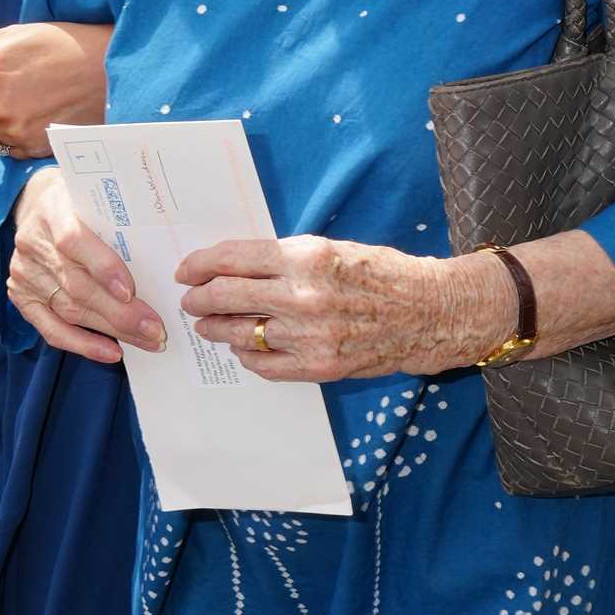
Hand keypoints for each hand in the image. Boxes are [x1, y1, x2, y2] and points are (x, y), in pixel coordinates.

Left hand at [0, 20, 110, 155]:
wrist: (110, 68)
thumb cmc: (62, 44)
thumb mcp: (12, 34)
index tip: (7, 70)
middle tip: (31, 82)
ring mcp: (15, 129)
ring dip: (8, 120)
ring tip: (40, 100)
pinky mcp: (34, 147)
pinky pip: (12, 149)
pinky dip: (24, 137)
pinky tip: (46, 117)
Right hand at [7, 167, 164, 363]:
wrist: (40, 205)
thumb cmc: (83, 204)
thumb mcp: (98, 200)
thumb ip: (120, 222)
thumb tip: (162, 261)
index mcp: (53, 208)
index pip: (73, 240)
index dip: (102, 267)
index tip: (130, 291)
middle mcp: (33, 242)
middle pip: (77, 285)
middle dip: (120, 312)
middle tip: (156, 329)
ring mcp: (24, 272)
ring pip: (71, 310)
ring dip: (112, 330)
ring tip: (146, 340)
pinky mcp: (21, 297)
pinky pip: (52, 329)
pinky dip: (83, 344)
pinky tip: (112, 352)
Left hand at [176, 235, 514, 381]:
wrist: (427, 313)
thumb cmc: (381, 274)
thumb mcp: (330, 248)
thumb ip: (282, 258)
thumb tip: (232, 267)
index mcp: (306, 257)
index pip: (233, 258)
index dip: (201, 264)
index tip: (187, 269)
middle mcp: (304, 296)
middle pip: (227, 296)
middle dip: (199, 298)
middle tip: (190, 300)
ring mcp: (310, 336)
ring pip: (240, 334)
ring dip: (217, 328)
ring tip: (211, 324)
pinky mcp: (319, 366)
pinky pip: (264, 365)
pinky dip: (247, 355)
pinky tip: (245, 347)